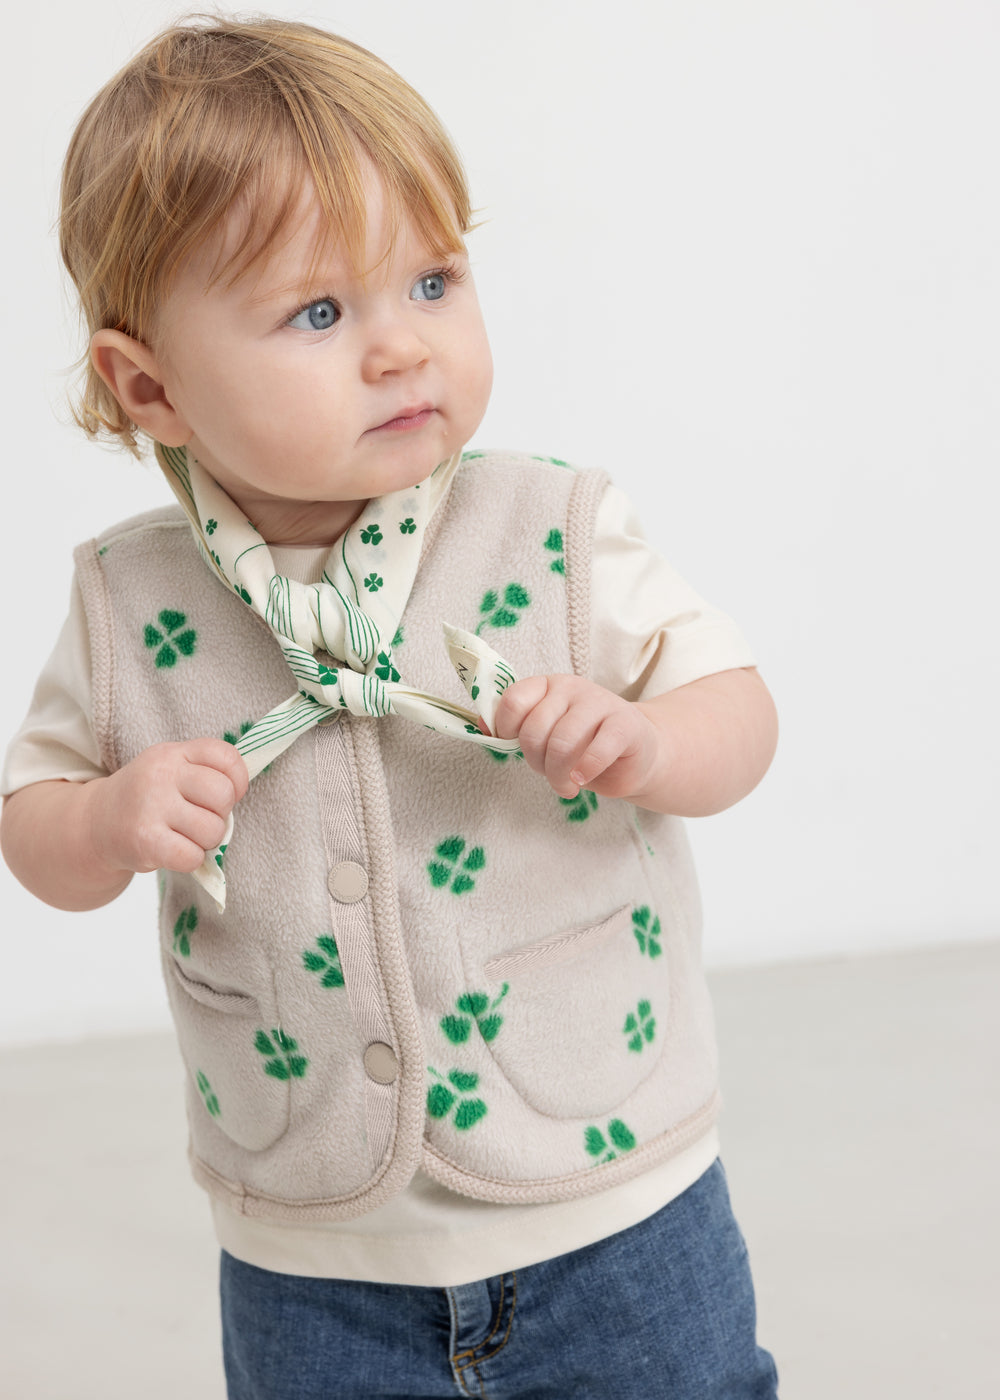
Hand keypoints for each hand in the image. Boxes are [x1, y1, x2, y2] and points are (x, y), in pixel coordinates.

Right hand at [83, 739, 248, 875]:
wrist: (95, 825)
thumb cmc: (148, 799)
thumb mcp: (172, 769)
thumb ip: (207, 771)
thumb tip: (241, 789)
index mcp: (173, 753)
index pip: (228, 758)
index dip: (237, 781)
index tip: (224, 795)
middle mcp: (161, 774)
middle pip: (224, 795)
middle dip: (220, 815)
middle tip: (198, 819)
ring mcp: (151, 806)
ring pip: (213, 830)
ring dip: (205, 841)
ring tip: (183, 836)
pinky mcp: (145, 840)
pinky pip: (193, 856)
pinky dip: (190, 860)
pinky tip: (174, 852)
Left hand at [493, 675, 661, 801]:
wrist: (636, 753)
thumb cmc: (584, 745)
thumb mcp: (546, 735)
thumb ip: (516, 730)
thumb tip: (482, 726)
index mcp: (547, 686)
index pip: (513, 700)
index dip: (506, 731)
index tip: (517, 749)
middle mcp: (572, 688)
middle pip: (535, 729)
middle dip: (536, 762)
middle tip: (549, 774)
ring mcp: (601, 703)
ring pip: (562, 743)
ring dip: (558, 775)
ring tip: (566, 786)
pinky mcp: (626, 724)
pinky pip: (596, 751)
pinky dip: (584, 771)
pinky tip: (582, 778)